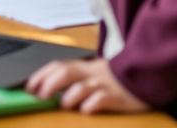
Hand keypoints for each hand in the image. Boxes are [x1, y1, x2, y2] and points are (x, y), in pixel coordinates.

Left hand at [27, 58, 148, 114]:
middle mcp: (91, 73)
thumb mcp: (93, 73)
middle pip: (65, 72)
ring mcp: (104, 84)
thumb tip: (46, 88)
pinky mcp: (118, 97)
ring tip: (63, 104)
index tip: (29, 87)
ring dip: (68, 96)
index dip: (41, 75)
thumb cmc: (114, 79)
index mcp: (84, 67)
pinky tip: (85, 110)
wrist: (147, 76)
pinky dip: (90, 105)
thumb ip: (74, 77)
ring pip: (81, 86)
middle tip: (40, 96)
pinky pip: (101, 99)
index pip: (57, 65)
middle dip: (49, 84)